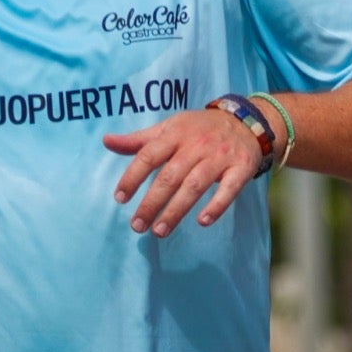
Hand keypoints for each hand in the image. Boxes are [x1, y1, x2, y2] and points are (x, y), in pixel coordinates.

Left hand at [103, 107, 262, 236]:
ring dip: (176, 210)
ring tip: (160, 231)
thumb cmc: (199, 129)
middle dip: (151, 202)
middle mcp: (196, 144)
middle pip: (170, 176)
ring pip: (195, 185)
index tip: (120, 198)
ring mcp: (220, 156)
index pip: (148, 155)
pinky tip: (203, 222)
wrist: (245, 121)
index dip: (132, 177)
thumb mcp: (169, 128)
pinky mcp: (241, 167)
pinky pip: (229, 189)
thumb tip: (106, 141)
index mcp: (175, 134)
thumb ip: (139, 140)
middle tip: (137, 226)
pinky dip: (216, 206)